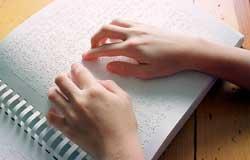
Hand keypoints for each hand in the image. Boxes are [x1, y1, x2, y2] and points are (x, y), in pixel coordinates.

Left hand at [47, 63, 143, 159]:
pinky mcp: (67, 128)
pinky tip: (56, 111)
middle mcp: (80, 100)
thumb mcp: (123, 98)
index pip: (79, 72)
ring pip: (52, 96)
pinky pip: (52, 118)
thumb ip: (110, 85)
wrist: (118, 147)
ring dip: (55, 90)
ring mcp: (71, 114)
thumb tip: (99, 82)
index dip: (76, 67)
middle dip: (63, 76)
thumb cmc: (122, 125)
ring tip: (60, 92)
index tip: (75, 68)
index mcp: (94, 91)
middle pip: (60, 80)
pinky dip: (52, 112)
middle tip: (66, 78)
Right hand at [83, 19, 198, 78]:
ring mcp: (138, 27)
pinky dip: (115, 26)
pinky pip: (124, 21)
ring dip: (104, 31)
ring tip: (104, 40)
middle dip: (94, 39)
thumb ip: (126, 69)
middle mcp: (132, 34)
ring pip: (113, 23)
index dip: (93, 53)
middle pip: (105, 31)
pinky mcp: (144, 25)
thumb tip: (110, 66)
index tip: (85, 56)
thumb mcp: (147, 72)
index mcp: (132, 48)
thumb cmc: (168, 62)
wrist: (185, 49)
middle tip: (92, 48)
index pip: (105, 49)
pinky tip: (118, 34)